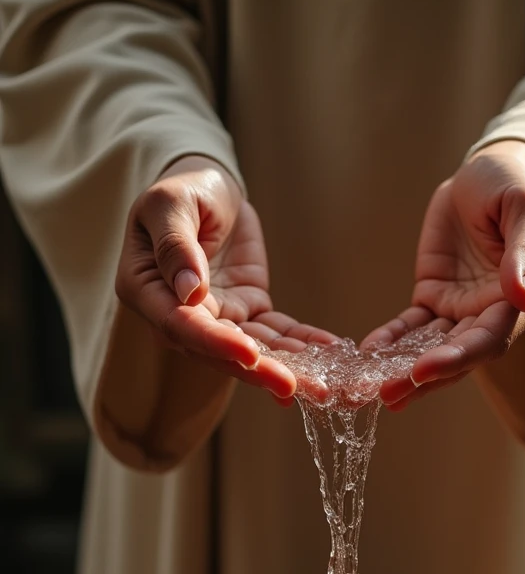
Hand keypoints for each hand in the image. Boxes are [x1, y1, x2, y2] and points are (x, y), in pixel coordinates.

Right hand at [115, 155, 335, 402]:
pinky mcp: (248, 310)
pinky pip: (276, 333)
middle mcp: (179, 316)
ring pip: (252, 350)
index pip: (181, 326)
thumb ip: (176, 246)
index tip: (249, 353)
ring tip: (320, 386)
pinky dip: (302, 343)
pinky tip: (328, 351)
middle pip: (219, 351)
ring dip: (286, 368)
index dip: (216, 343)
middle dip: (258, 371)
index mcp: (148, 291)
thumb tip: (190, 293)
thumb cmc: (182, 189)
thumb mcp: (170, 204)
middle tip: (293, 388)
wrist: (209, 185)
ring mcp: (217, 317)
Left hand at [361, 141, 524, 409]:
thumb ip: (524, 252)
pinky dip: (390, 341)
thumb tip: (522, 298)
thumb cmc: (514, 183)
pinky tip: (367, 353)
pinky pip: (410, 327)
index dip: (458, 358)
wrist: (487, 170)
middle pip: (457, 356)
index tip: (423, 371)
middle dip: (422, 378)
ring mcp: (462, 309)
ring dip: (401, 370)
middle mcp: (494, 313)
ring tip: (368, 388)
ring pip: (431, 349)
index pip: (490, 339)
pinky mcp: (435, 298)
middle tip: (387, 395)